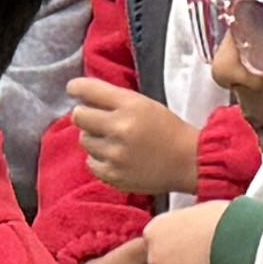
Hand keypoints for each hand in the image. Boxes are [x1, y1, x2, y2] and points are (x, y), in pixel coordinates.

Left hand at [64, 79, 203, 200]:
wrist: (188, 162)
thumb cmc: (167, 130)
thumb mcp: (145, 104)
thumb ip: (114, 99)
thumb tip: (81, 95)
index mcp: (130, 105)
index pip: (89, 90)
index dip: (77, 88)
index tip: (73, 89)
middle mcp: (120, 128)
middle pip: (79, 116)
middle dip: (86, 116)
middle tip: (99, 120)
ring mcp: (115, 154)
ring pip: (85, 140)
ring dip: (95, 138)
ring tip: (115, 142)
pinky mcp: (114, 175)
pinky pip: (90, 162)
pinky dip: (99, 159)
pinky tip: (116, 157)